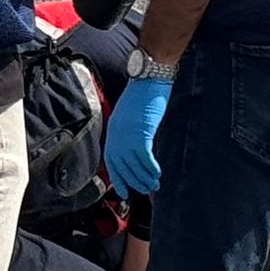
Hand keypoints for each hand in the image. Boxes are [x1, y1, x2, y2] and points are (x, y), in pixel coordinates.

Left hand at [105, 74, 169, 196]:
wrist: (148, 79)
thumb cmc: (142, 94)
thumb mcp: (129, 114)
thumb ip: (128, 130)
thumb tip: (134, 146)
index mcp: (113, 131)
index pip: (112, 161)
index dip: (118, 178)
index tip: (124, 191)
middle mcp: (117, 136)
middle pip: (123, 166)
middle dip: (134, 181)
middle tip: (144, 190)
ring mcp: (128, 136)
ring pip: (135, 165)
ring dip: (145, 177)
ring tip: (154, 185)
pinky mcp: (141, 134)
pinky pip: (145, 158)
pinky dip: (151, 168)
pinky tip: (157, 173)